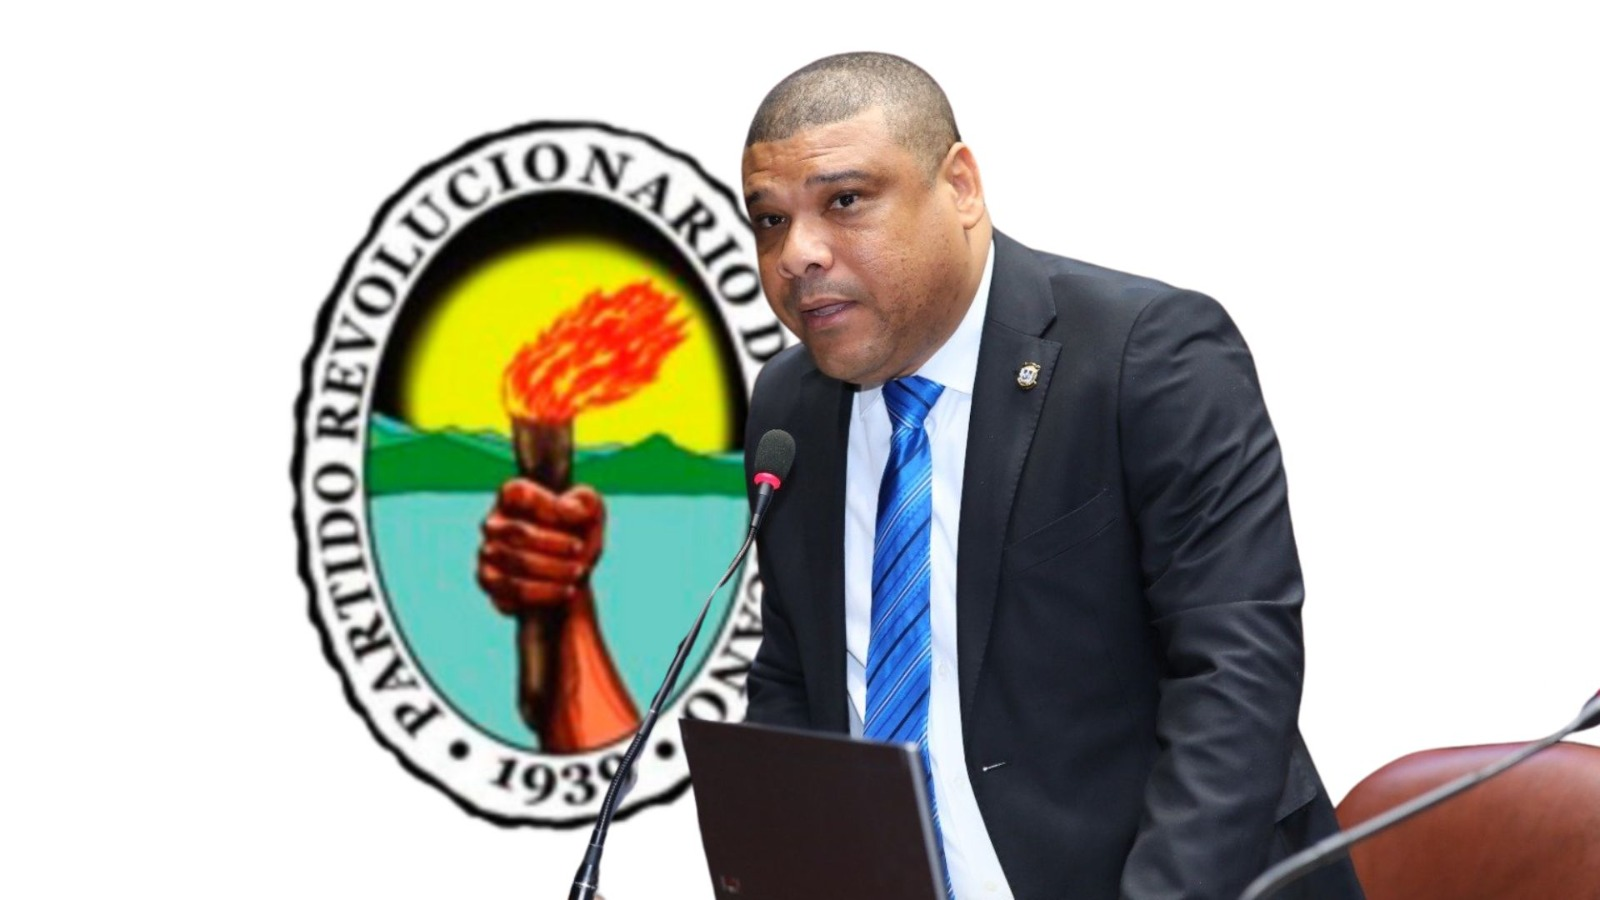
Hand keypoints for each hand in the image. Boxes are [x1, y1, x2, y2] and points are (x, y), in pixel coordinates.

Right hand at [477, 479, 604, 613]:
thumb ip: (585, 502)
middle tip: (580, 549)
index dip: (546, 504)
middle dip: (554, 543)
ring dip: (553, 570)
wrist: (572, 571)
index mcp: (513, 496)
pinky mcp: (491, 585)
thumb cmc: (579, 532)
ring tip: (578, 572)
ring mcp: (488, 555)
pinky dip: (545, 593)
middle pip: (518, 533)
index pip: (517, 492)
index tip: (574, 516)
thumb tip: (566, 509)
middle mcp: (493, 524)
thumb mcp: (592, 511)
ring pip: (517, 564)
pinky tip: (567, 591)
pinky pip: (513, 593)